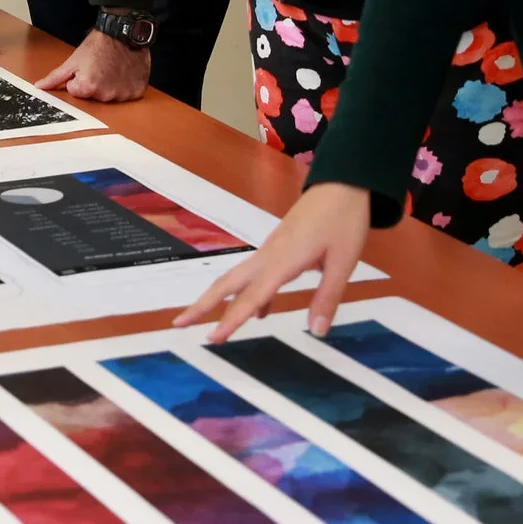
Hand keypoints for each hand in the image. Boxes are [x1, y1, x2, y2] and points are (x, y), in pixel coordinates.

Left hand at [37, 29, 149, 101]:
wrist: (123, 32)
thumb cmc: (99, 44)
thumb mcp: (73, 60)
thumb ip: (55, 77)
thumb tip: (39, 87)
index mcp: (86, 88)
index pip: (76, 91)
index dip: (79, 78)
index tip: (88, 67)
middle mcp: (105, 95)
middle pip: (94, 96)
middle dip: (94, 83)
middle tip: (100, 67)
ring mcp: (122, 94)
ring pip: (111, 96)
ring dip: (111, 85)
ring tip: (113, 69)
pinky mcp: (136, 92)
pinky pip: (127, 95)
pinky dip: (126, 85)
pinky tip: (124, 72)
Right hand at [175, 183, 373, 339]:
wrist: (342, 184)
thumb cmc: (344, 220)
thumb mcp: (343, 261)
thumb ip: (328, 297)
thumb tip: (317, 331)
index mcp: (283, 260)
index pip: (252, 297)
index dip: (231, 320)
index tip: (212, 339)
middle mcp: (269, 255)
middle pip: (227, 283)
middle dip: (202, 304)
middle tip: (178, 323)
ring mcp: (270, 250)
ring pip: (236, 278)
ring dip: (218, 299)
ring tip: (206, 321)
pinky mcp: (277, 247)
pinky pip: (255, 274)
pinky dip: (250, 295)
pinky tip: (261, 312)